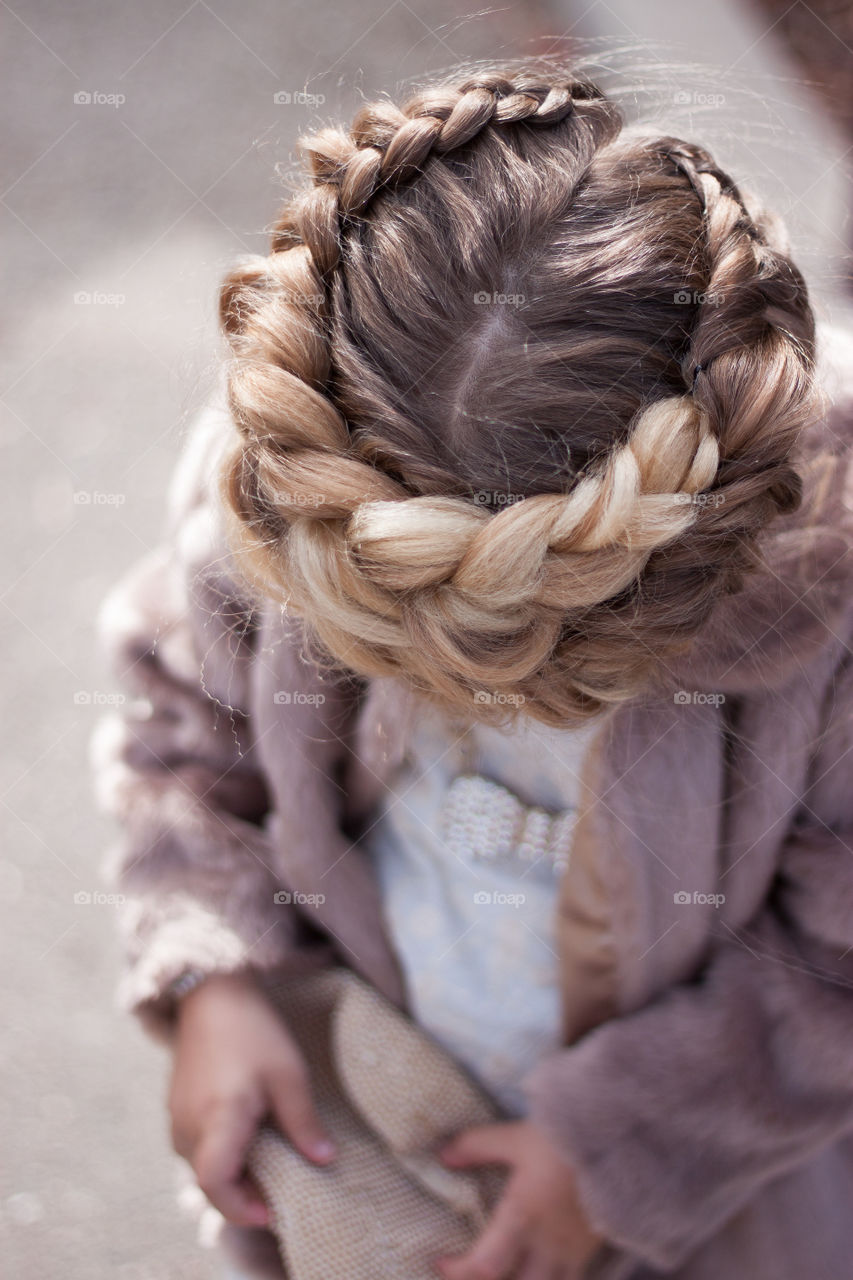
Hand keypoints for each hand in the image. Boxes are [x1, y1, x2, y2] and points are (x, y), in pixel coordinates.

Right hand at [167, 970, 335, 1227]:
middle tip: (281, 1189)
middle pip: (210, 1182)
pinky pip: (197, 1147)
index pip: (215, 1182)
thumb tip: (324, 1160)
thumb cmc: (253, 1031)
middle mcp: (188, 1125)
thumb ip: (303, 1121)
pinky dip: (222, 1154)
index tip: (271, 1211)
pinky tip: (250, 1136)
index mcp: (218, 1117)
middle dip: (244, 1195)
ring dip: (234, 1174)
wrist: (212, 994)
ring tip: (271, 1160)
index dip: (241, 1208)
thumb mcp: (288, 1074)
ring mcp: (176, 1118)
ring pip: (202, 1166)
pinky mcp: (175, 1109)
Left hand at [434, 1119, 602, 1279]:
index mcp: (521, 1218)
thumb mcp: (515, 1138)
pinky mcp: (588, 1254)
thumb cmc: (561, 1141)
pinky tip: (536, 1274)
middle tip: (470, 1273)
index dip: (457, 1272)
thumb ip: (476, 1146)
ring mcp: (570, 1255)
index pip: (484, 1267)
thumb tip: (443, 1155)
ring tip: (502, 1276)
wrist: (616, 1144)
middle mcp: (545, 1246)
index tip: (441, 1261)